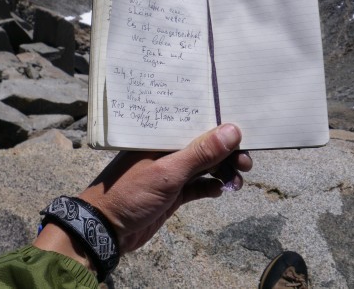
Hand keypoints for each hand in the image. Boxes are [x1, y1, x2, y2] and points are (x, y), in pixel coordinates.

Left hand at [79, 123, 250, 253]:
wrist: (106, 231)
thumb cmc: (130, 193)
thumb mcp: (168, 172)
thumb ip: (200, 153)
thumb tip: (233, 130)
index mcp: (162, 137)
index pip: (196, 123)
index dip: (221, 126)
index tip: (246, 134)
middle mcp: (167, 151)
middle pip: (205, 146)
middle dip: (227, 153)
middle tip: (247, 164)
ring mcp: (171, 172)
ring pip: (204, 166)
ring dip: (222, 172)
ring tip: (236, 183)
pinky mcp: (173, 193)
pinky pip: (198, 185)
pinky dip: (211, 187)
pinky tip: (220, 191)